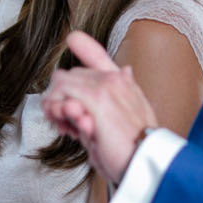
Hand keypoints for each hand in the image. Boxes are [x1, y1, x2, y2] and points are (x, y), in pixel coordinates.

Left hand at [41, 30, 157, 184]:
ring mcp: (106, 87)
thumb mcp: (122, 122)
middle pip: (69, 75)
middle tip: (65, 122)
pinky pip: (63, 97)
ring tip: (67, 128)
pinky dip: (59, 114)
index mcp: (123, 84)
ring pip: (61, 84)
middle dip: (60, 98)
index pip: (99, 55)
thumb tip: (126, 71)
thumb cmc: (135, 150)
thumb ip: (114, 101)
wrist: (146, 163)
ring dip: (56, 107)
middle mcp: (115, 80)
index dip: (84, 44)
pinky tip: (71, 129)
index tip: (74, 39)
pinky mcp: (97, 100)